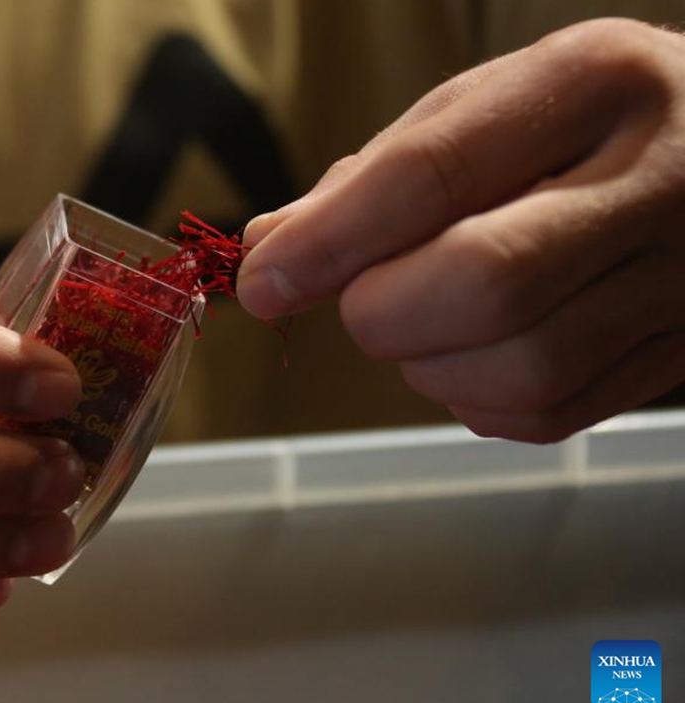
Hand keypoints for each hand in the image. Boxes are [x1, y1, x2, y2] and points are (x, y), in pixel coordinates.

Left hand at [238, 18, 684, 442]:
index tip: (263, 282)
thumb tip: (270, 248)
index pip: (435, 175)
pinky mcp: (682, 354)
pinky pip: (549, 416)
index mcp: (593, 84)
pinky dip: (476, 401)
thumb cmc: (581, 124)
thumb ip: (375, 178)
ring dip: (428, 366)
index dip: (331, 242)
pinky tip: (474, 356)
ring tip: (425, 322)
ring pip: (521, 369)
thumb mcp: (484, 109)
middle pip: (484, 285)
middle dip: (382, 311)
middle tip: (360, 302)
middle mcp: (657, 180)